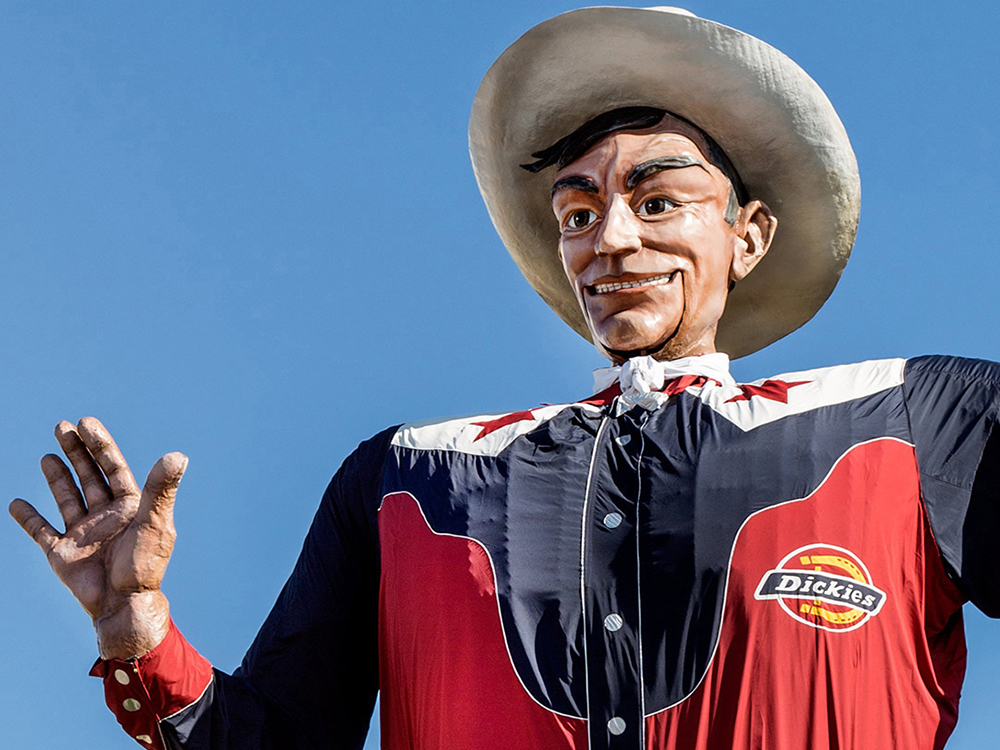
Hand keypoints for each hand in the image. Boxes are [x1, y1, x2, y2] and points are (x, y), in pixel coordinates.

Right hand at [9, 417, 187, 659]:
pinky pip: (42, 531)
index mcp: (130, 506)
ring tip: (48, 455)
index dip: (100, 445)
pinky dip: (28, 519)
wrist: (123, 604)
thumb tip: (177, 455)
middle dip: (77, 452)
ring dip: (58, 477)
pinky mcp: (63, 553)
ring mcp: (84, 533)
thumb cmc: (144, 565)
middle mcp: (107, 515)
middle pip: (90, 476)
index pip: (113, 467)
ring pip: (67, 497)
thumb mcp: (155, 521)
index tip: (86, 422)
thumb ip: (161, 489)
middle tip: (63, 426)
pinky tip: (16, 503)